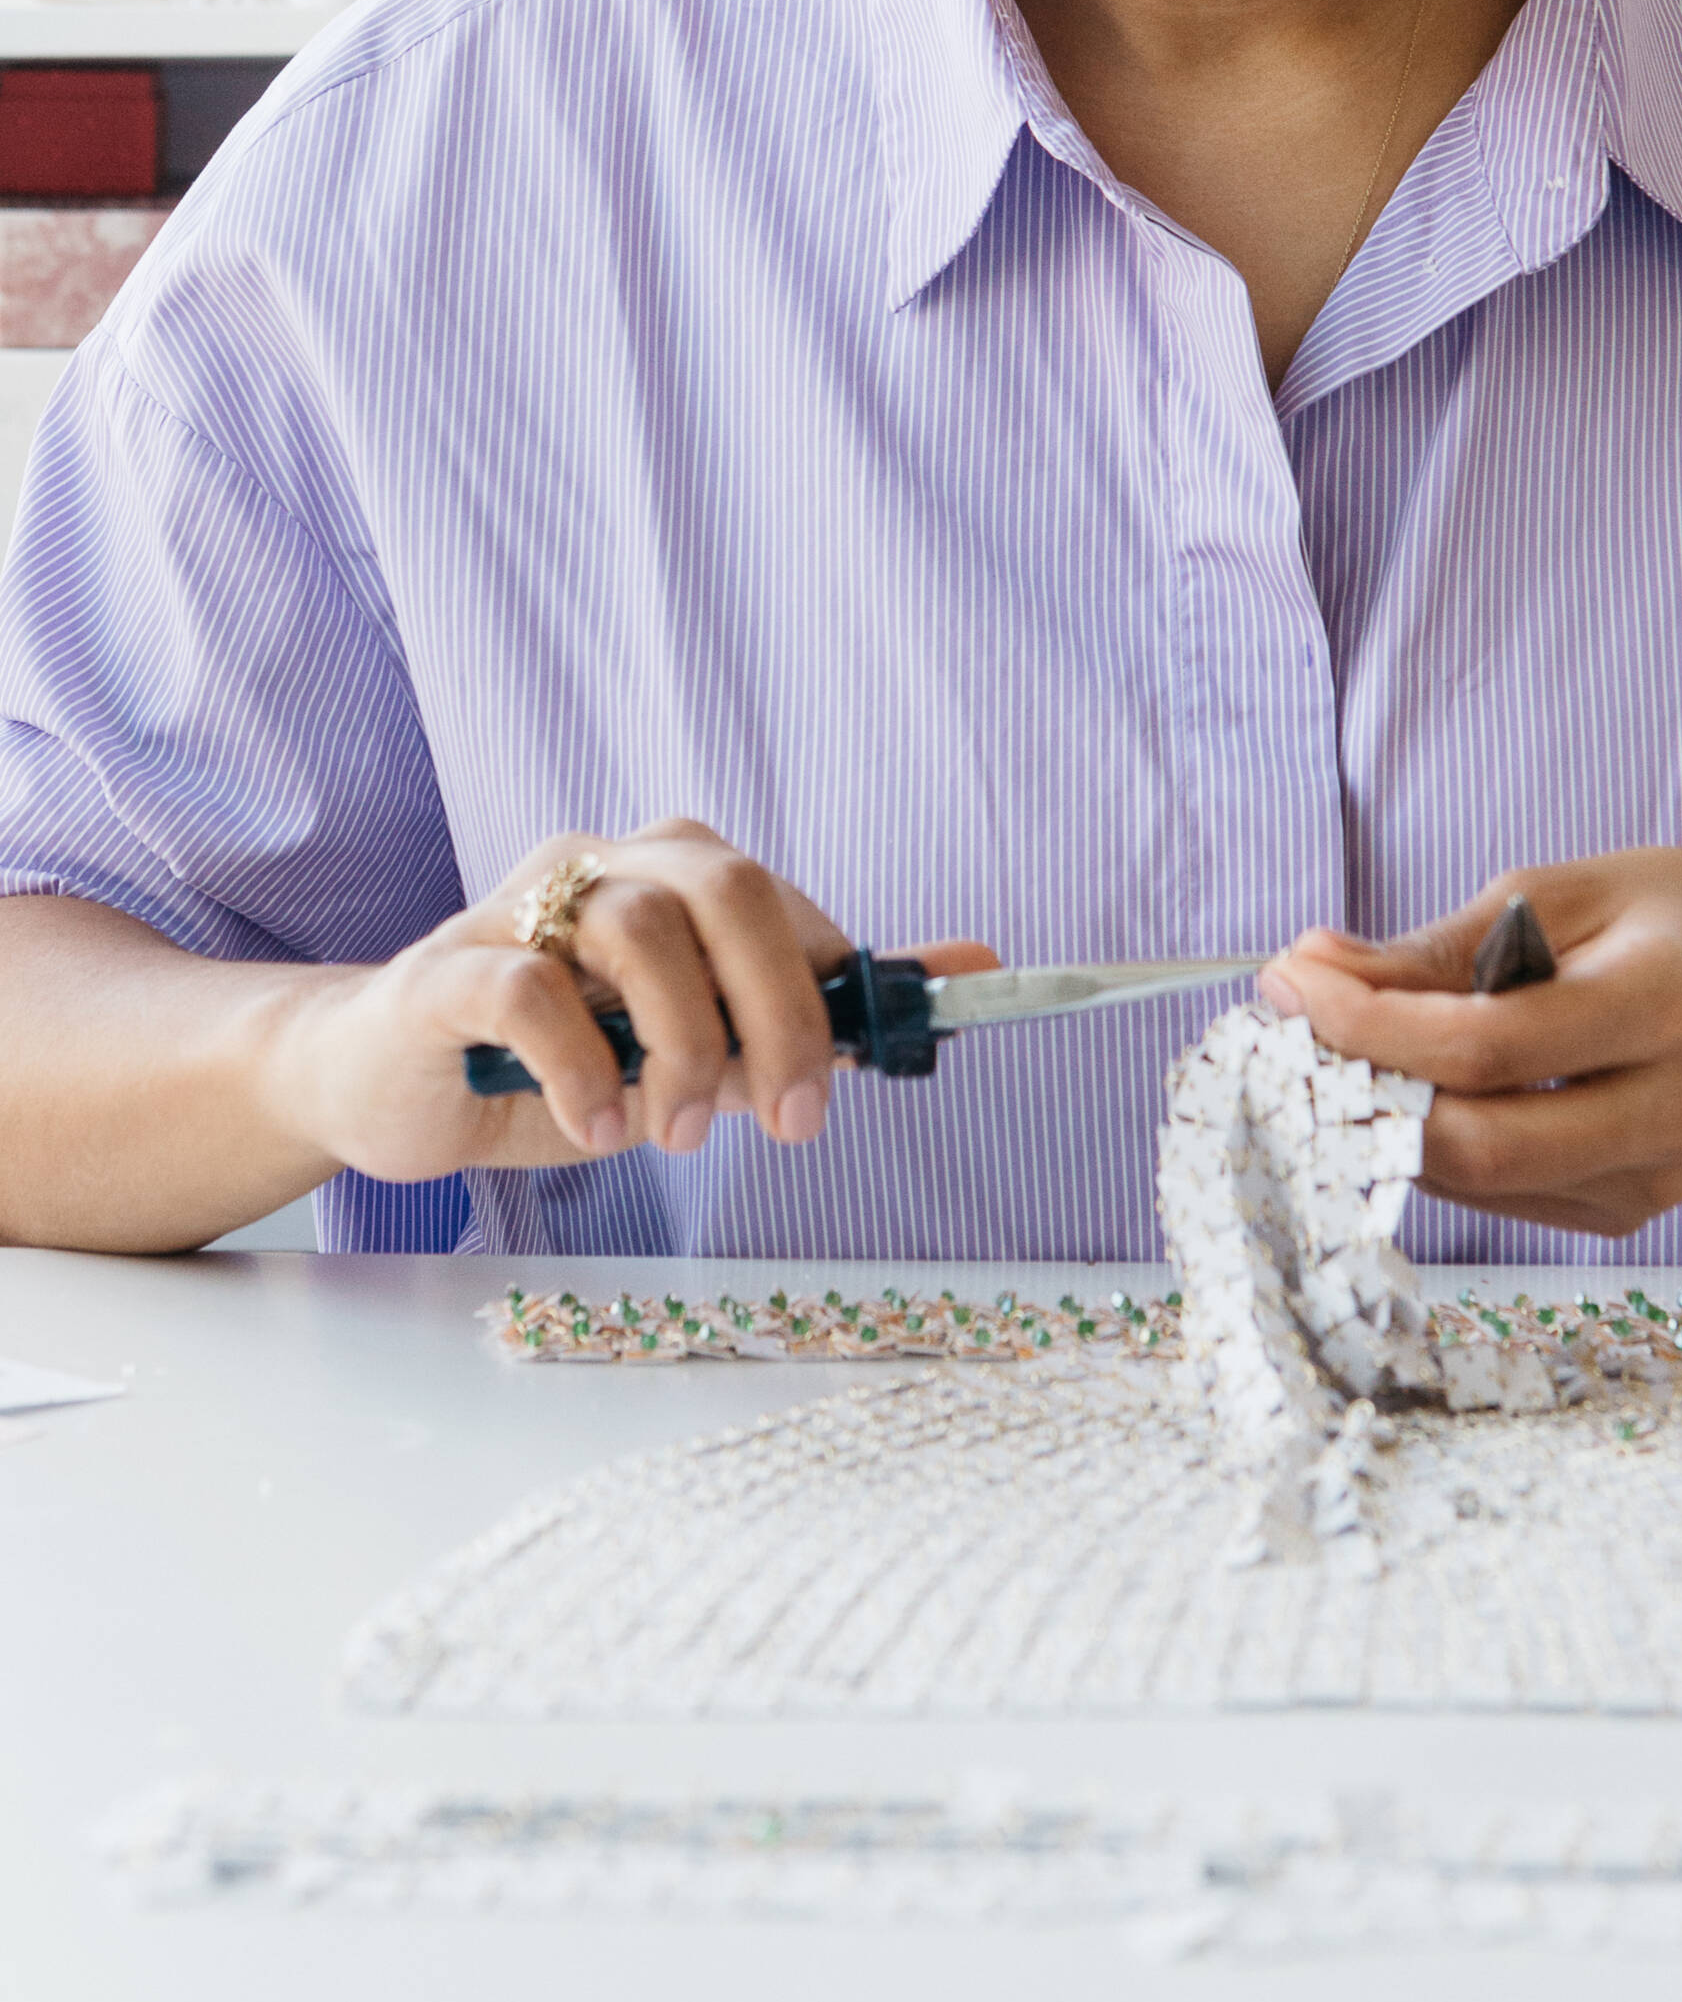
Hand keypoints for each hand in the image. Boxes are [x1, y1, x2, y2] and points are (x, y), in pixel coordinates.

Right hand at [271, 819, 997, 1186]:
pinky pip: (528, 988)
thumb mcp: (703, 1040)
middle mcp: (603, 866)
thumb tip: (972, 965)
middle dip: (778, 1009)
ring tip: (675, 1134)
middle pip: (724, 889)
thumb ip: (820, 1004)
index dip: (829, 990)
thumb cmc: (558, 1061)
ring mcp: (519, 908)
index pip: (781, 902)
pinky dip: (581, 1066)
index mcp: (674, 870)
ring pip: (638, 930)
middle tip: (787, 1119)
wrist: (389, 1082)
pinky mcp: (447, 971)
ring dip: (681, 1046)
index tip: (845, 1085)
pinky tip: (598, 1131)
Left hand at [1262, 851, 1681, 1239]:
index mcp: (1668, 1003)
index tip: (1288, 977)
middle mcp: (1675, 1111)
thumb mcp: (1565, 892)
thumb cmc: (1666, 926)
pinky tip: (1399, 1083)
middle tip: (1287, 1025)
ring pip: (1477, 1182)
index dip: (1371, 1024)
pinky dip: (1425, 1141)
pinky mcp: (1625, 1215)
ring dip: (1375, 1118)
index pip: (1491, 1044)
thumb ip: (1440, 946)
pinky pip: (1496, 1193)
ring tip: (1326, 1042)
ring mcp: (1655, 1182)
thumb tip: (1312, 972)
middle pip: (1481, 1146)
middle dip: (1360, 1092)